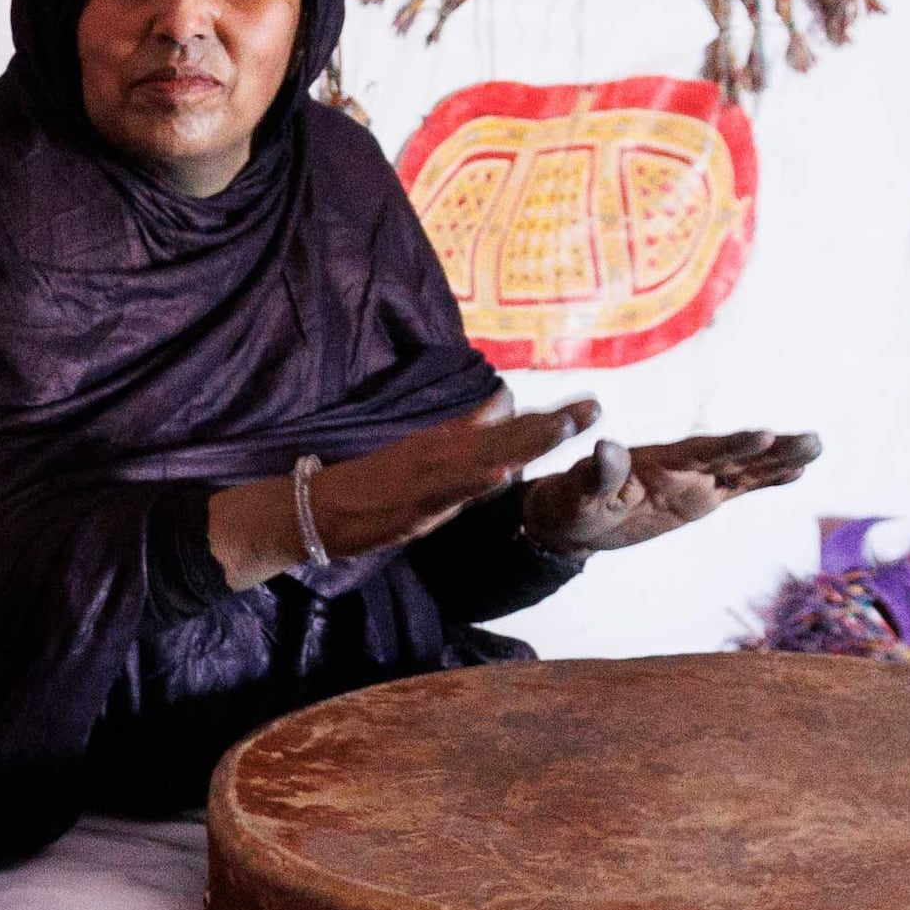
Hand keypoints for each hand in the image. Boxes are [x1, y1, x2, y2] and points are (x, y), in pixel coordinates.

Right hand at [208, 394, 601, 587]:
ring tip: (562, 429)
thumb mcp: (424, 451)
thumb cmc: (370, 483)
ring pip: (485, 457)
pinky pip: (450, 490)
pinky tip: (502, 470)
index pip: (508, 429)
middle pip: (507, 438)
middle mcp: (442, 455)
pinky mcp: (413, 502)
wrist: (315, 508)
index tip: (590, 407)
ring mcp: (429, 477)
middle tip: (594, 408)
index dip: (549, 420)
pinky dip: (476, 478)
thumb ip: (466, 430)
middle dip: (552, 426)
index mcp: (447, 445)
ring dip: (524, 443)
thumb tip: (505, 400)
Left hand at [522, 429, 823, 555]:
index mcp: (659, 462)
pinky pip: (738, 489)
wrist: (571, 517)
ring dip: (780, 460)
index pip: (702, 451)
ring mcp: (695, 482)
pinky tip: (797, 472)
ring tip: (817, 446)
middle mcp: (684, 467)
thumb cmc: (570, 501)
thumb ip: (597, 473)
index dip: (733, 445)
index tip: (764, 434)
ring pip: (745, 469)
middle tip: (813, 440)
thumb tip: (607, 448)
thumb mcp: (577, 492)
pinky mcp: (699, 499)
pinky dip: (767, 481)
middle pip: (735, 455)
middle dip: (773, 449)